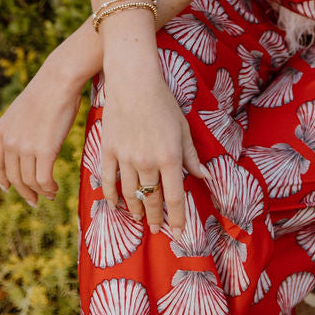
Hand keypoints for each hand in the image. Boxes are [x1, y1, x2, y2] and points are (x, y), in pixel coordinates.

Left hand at [0, 46, 84, 206]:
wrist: (58, 81)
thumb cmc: (48, 92)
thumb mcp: (23, 110)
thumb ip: (20, 129)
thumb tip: (29, 144)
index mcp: (2, 129)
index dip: (2, 179)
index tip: (8, 189)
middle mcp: (10, 141)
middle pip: (13, 177)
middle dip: (24, 192)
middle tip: (34, 201)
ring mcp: (26, 147)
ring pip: (29, 181)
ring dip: (40, 192)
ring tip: (50, 194)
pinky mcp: (44, 151)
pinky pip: (43, 180)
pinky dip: (49, 189)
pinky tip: (55, 189)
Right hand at [99, 65, 208, 235]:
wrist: (134, 80)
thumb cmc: (163, 101)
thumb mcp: (183, 127)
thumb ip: (192, 155)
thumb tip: (205, 177)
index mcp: (170, 157)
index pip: (175, 198)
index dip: (177, 219)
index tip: (177, 234)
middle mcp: (148, 161)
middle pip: (152, 199)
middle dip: (156, 217)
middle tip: (157, 228)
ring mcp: (126, 157)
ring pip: (130, 193)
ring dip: (135, 209)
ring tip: (138, 218)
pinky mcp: (109, 150)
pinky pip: (109, 180)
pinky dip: (112, 196)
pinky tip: (115, 205)